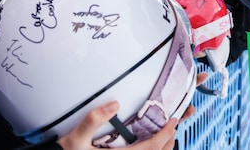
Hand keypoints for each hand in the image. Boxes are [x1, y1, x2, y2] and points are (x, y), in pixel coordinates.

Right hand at [56, 102, 176, 149]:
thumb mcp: (76, 138)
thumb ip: (94, 120)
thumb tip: (114, 105)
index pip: (152, 148)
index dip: (166, 134)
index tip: (173, 122)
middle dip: (168, 141)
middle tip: (172, 127)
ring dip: (162, 149)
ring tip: (164, 137)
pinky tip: (146, 147)